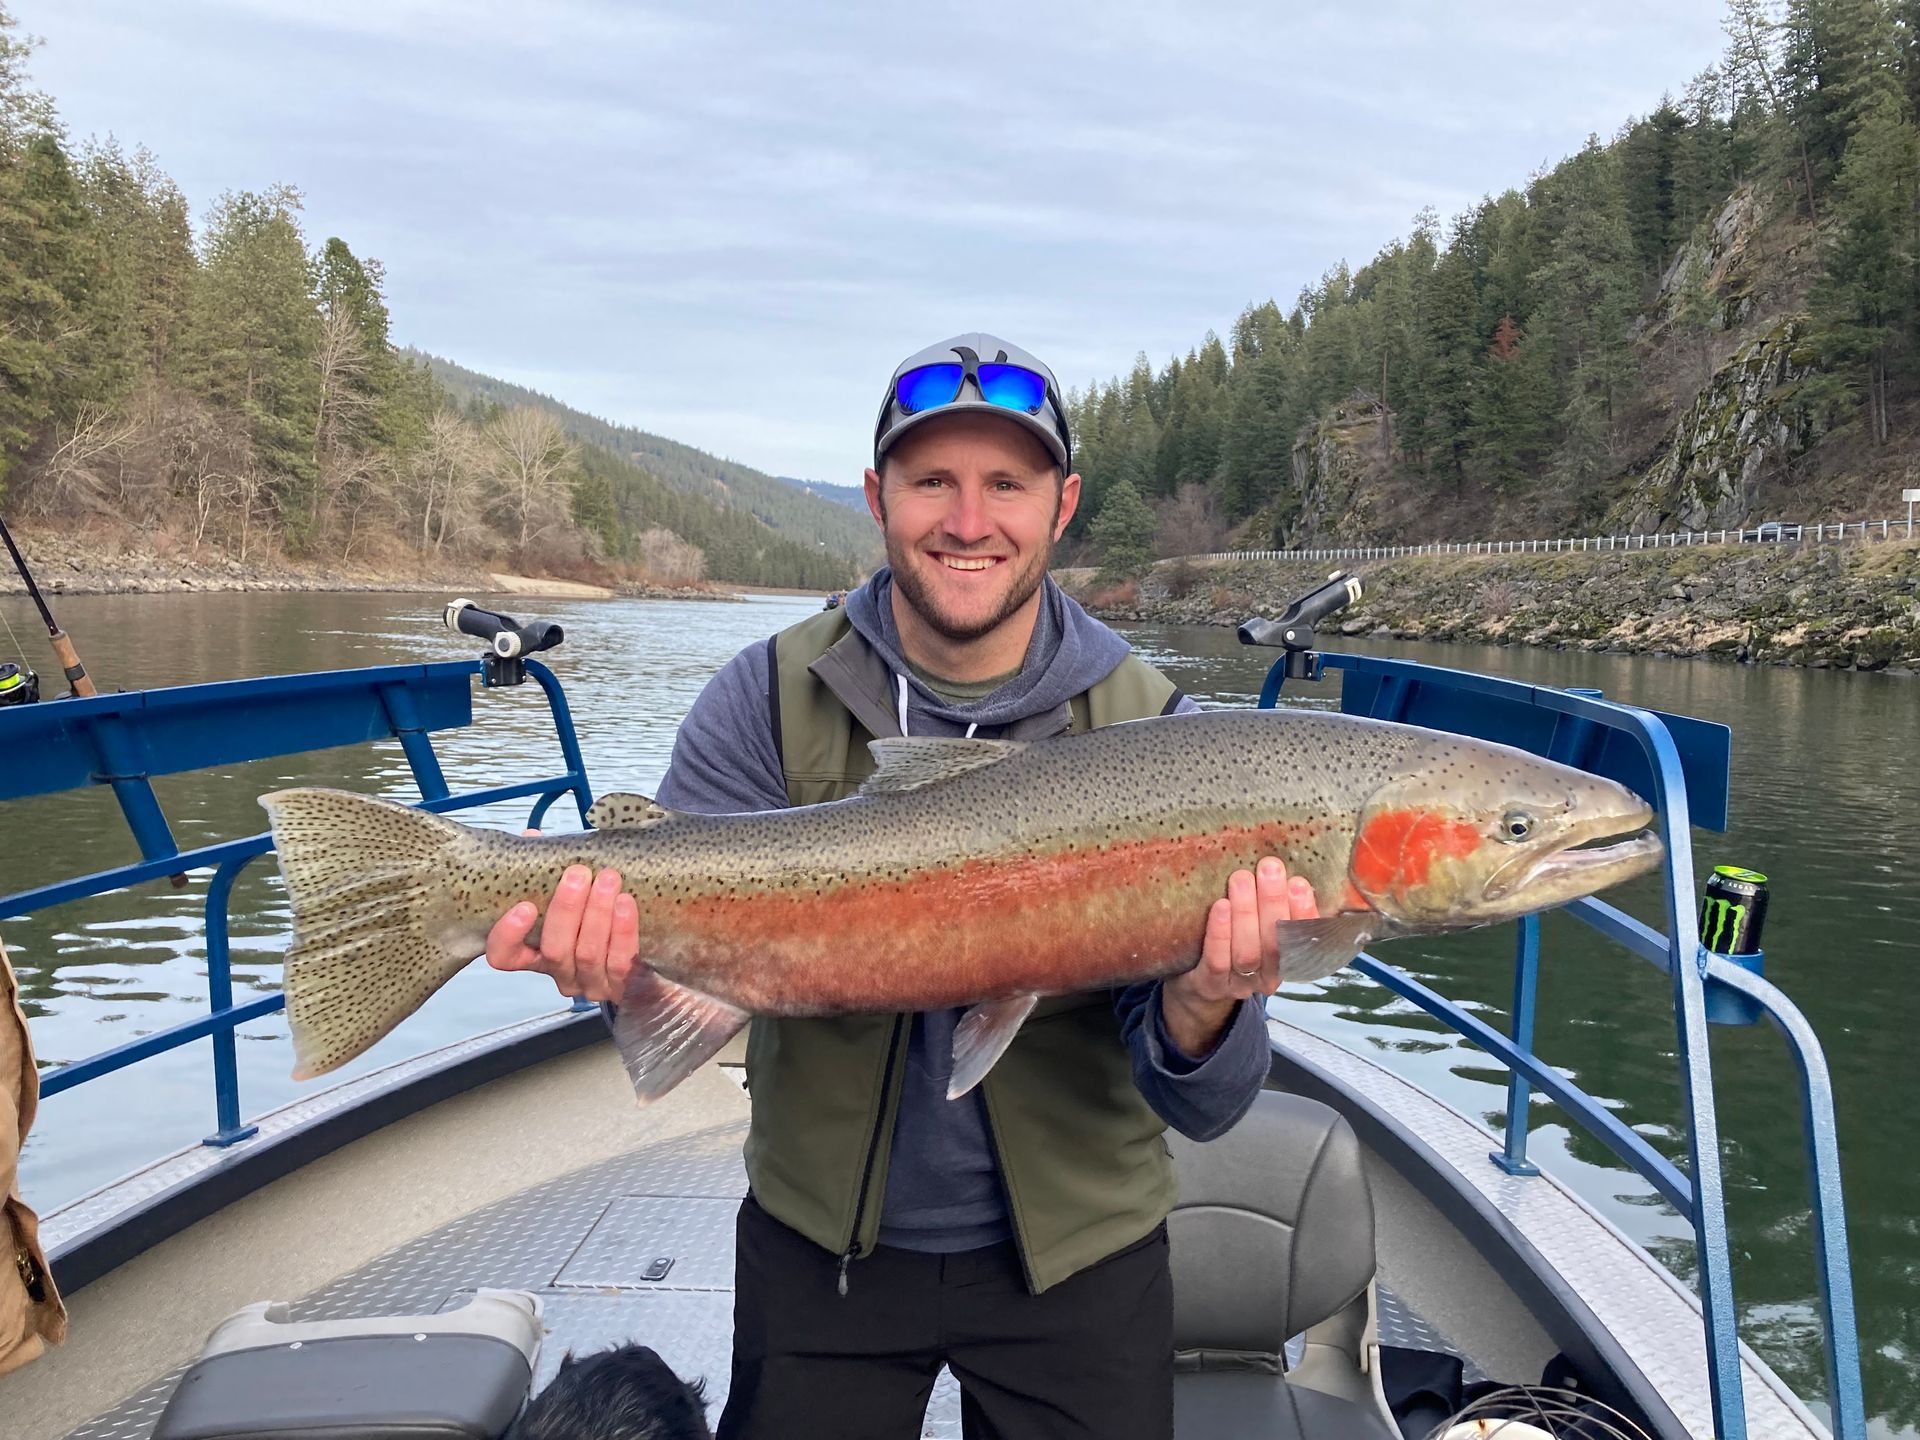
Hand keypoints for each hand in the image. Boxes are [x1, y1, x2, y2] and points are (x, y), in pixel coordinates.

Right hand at [486, 847, 640, 1003]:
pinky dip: (622, 931)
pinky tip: (626, 904)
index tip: (524, 906)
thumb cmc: (597, 917)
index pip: (504, 956)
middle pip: (554, 949)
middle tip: (578, 874)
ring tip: (608, 880)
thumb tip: (532, 838)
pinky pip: (620, 961)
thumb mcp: (571, 894)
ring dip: (597, 914)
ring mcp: (590, 985)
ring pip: (587, 954)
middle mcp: (559, 974)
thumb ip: (547, 871)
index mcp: (535, 954)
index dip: (508, 935)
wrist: (648, 956)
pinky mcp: (621, 988)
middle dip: (566, 909)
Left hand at [1161, 857, 1317, 1058]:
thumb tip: (1280, 865)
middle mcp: (1269, 976)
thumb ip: (1274, 903)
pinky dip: (1221, 933)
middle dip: (1274, 902)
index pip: (1305, 938)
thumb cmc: (1234, 940)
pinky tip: (1220, 906)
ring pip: (1248, 952)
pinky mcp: (1211, 985)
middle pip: (1276, 943)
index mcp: (1289, 959)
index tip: (1299, 883)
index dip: (1305, 912)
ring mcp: (1240, 984)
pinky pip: (1218, 961)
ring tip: (1241, 879)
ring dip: (1246, 913)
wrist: (1198, 983)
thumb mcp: (1261, 924)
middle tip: (1269, 867)